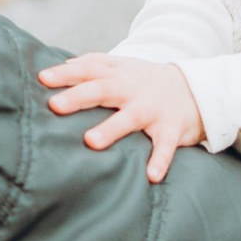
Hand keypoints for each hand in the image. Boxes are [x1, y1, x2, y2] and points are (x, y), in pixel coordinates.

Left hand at [37, 52, 206, 184]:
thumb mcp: (124, 66)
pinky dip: (160, 159)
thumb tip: (61, 65)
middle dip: (79, 96)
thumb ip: (95, 64)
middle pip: (103, 89)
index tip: (43, 78)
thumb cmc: (148, 81)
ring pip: (130, 117)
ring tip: (91, 142)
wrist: (197, 89)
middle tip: (55, 105)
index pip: (89, 69)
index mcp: (118, 74)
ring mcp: (153, 108)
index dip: (66, 73)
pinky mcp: (171, 128)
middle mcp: (133, 89)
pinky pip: (166, 145)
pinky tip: (151, 175)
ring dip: (111, 129)